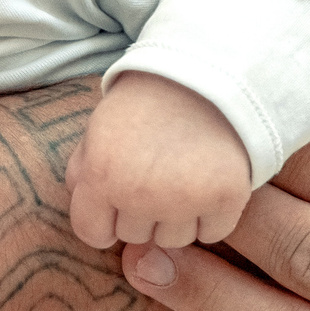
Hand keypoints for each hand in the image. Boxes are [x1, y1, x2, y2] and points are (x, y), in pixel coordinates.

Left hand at [66, 74, 252, 249]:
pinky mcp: (227, 197)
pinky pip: (213, 232)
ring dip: (179, 218)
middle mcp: (141, 193)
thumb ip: (82, 172)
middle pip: (136, 237)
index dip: (106, 220)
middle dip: (144, 214)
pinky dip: (214, 215)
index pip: (93, 234)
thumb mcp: (99, 127)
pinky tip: (210, 182)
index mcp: (102, 173)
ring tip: (186, 176)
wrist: (209, 72)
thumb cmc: (148, 100)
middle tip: (160, 174)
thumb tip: (85, 213)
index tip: (120, 202)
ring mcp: (186, 199)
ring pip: (175, 239)